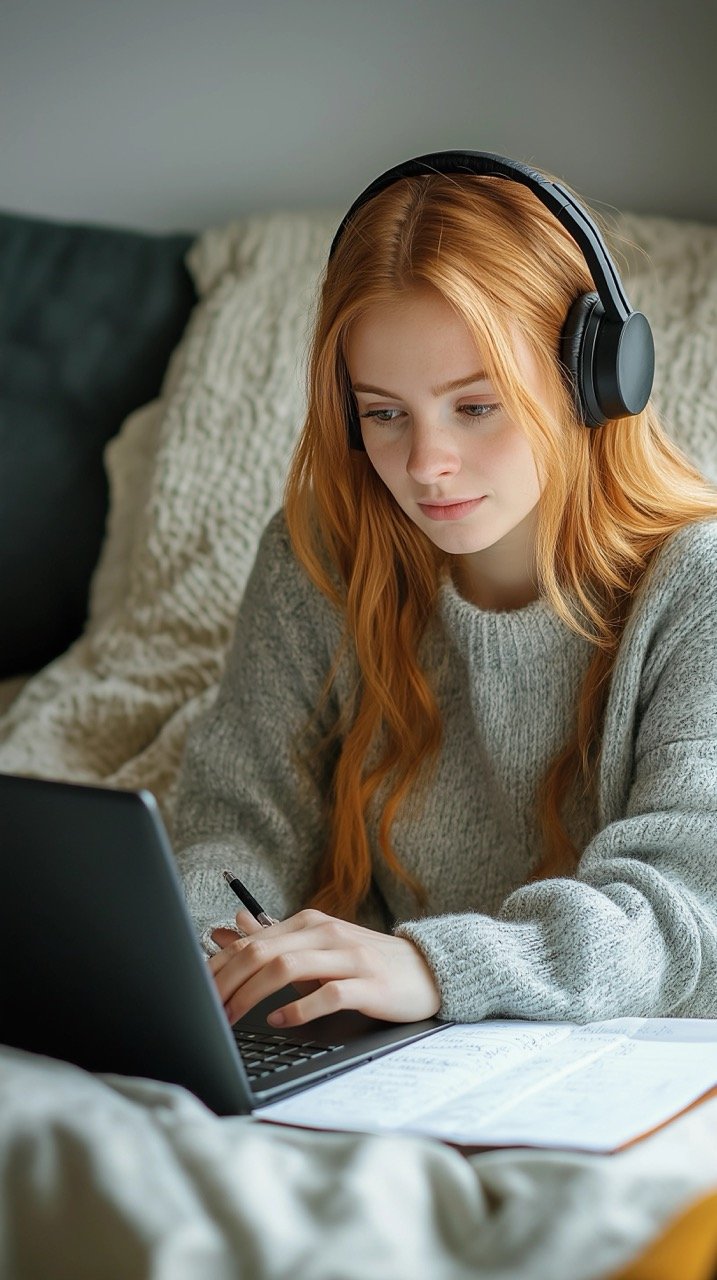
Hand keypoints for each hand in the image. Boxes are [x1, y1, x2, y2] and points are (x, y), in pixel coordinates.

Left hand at [209, 908, 441, 1027]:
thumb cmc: (366, 963)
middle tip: (206, 1007)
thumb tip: (230, 927)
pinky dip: (298, 1009)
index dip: (219, 965)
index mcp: (309, 923)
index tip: (197, 989)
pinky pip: (328, 994)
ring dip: (252, 995)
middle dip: (227, 981)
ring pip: (287, 967)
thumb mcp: (318, 946)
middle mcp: (325, 934)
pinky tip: (280, 1021)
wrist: (426, 969)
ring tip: (232, 1016)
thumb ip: (275, 939)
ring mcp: (348, 958)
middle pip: (262, 951)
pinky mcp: (368, 985)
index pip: (252, 940)